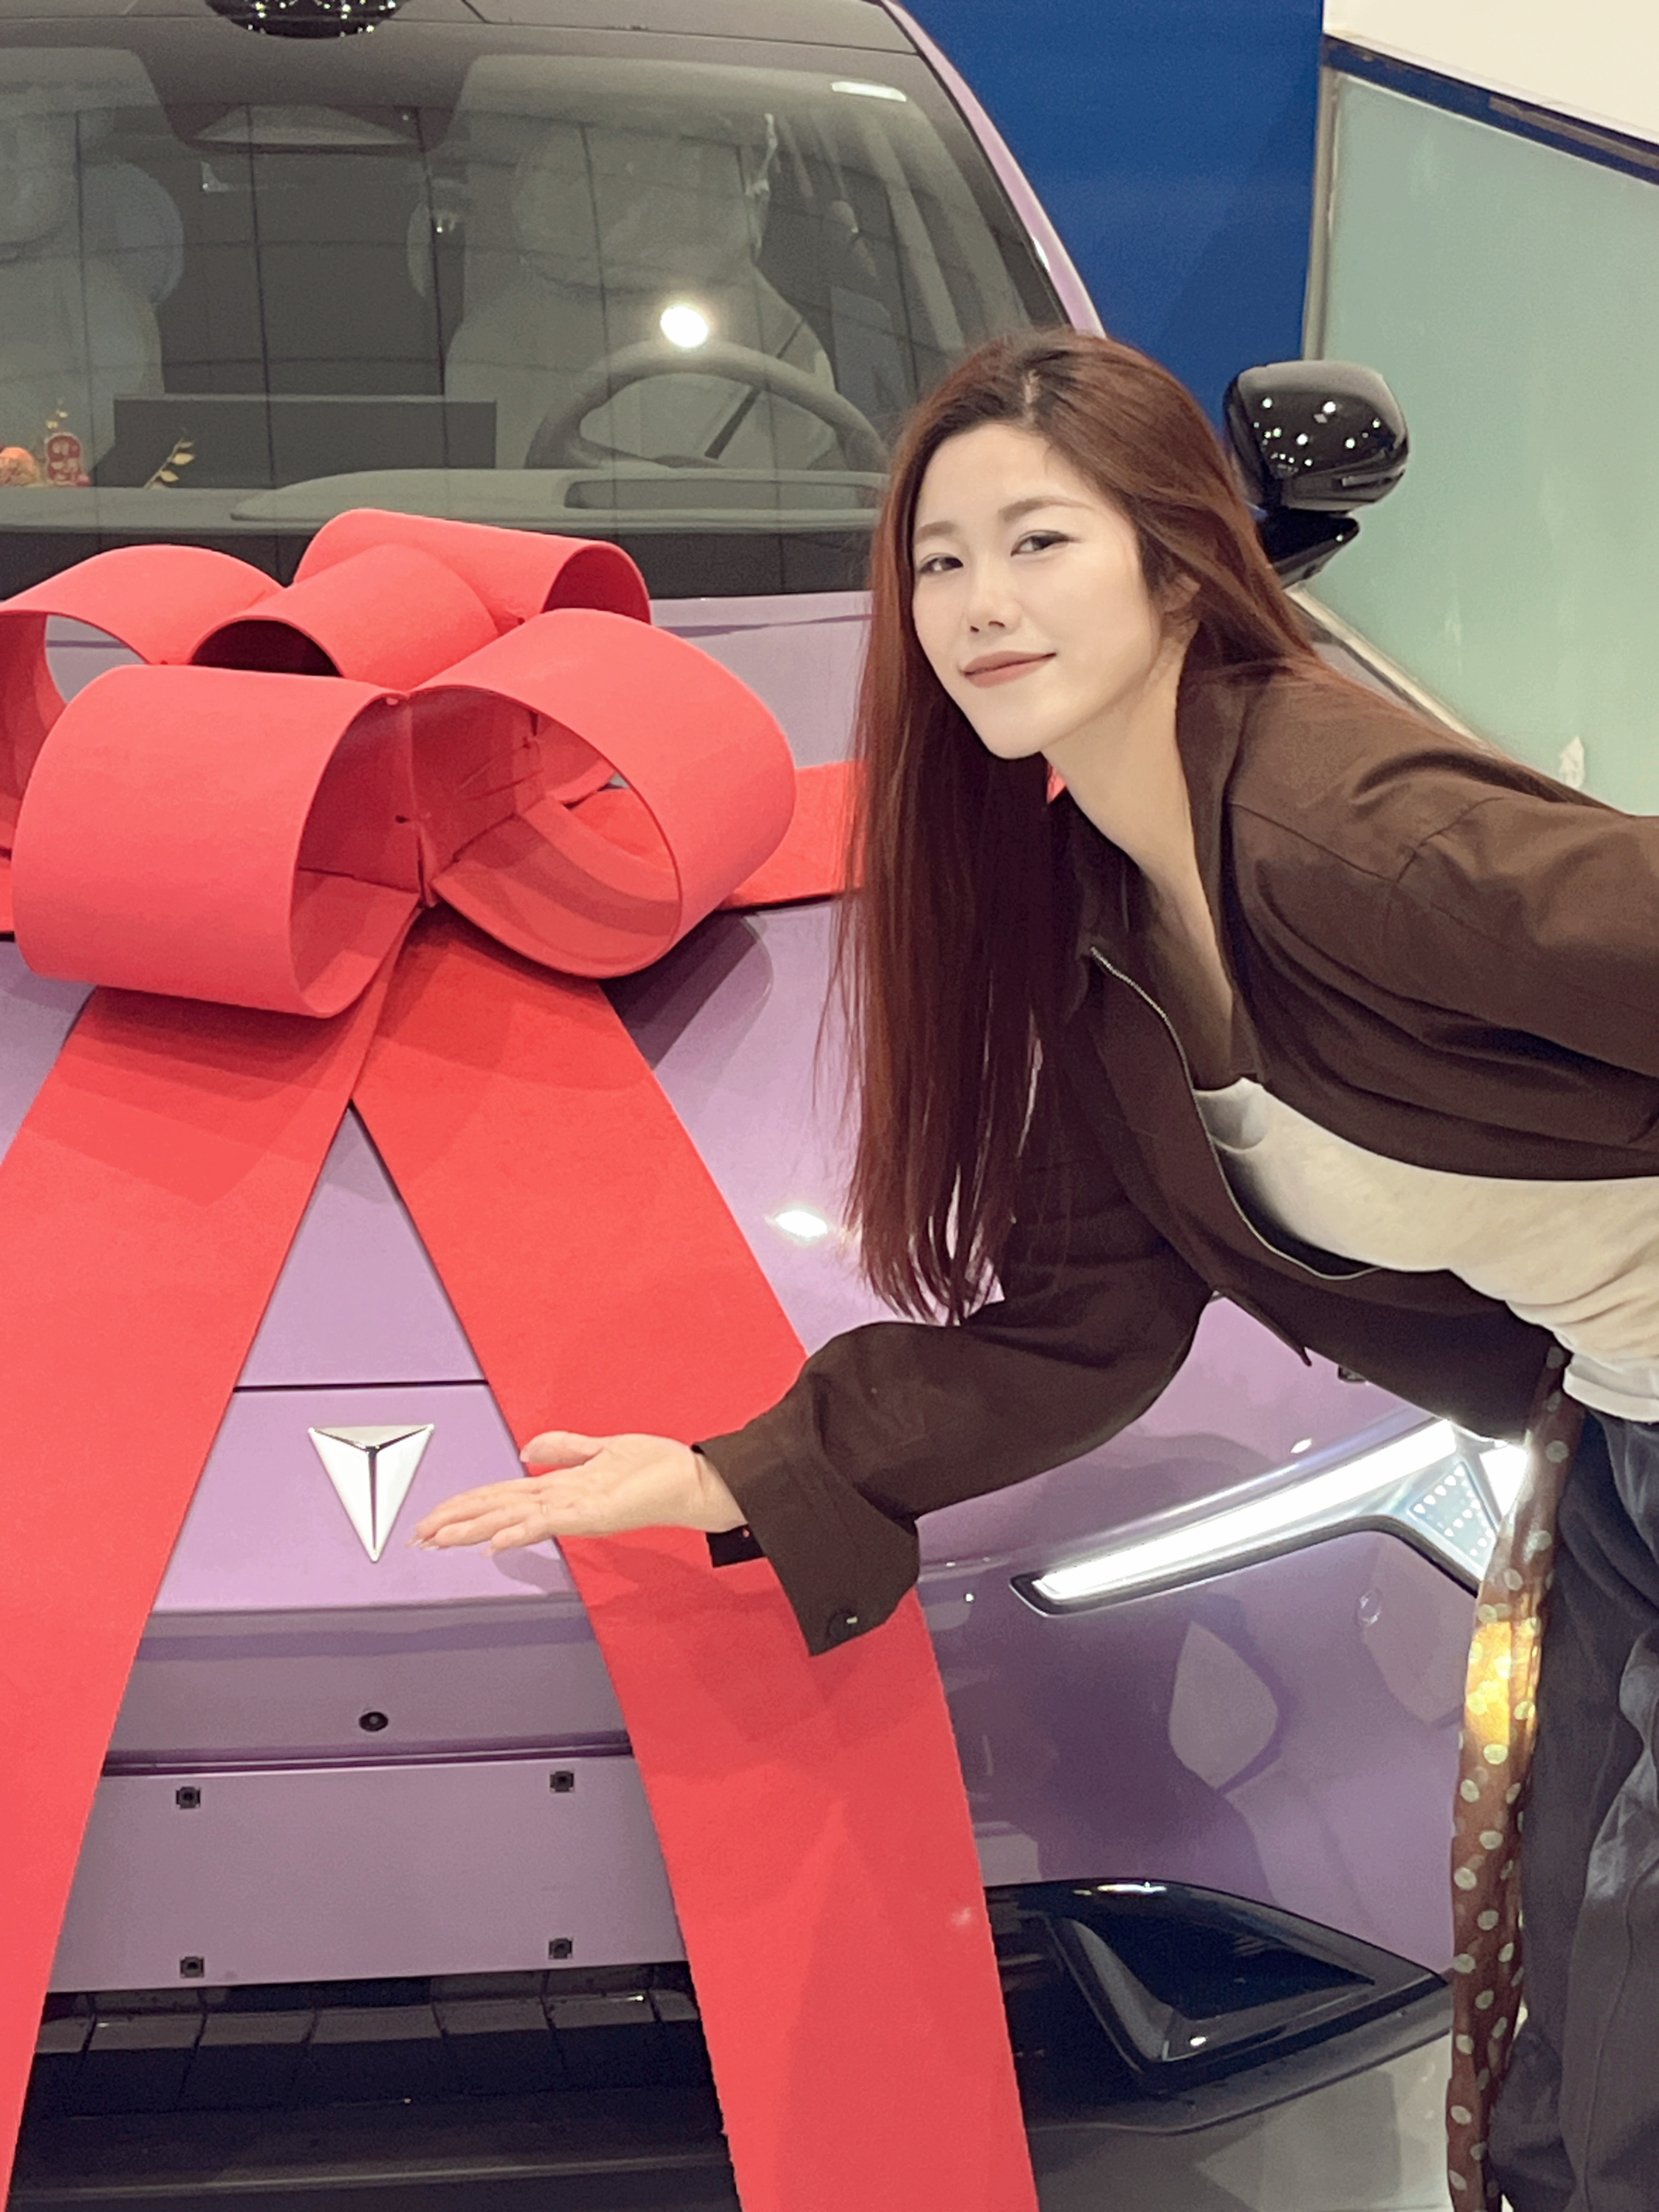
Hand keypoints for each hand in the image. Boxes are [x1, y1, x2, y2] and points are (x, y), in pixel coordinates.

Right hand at [410, 1430, 745, 1553]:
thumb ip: (563, 1447)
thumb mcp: (602, 1448)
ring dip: (474, 1529)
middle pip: (497, 1509)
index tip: (434, 1518)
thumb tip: (527, 1449)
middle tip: (420, 1538)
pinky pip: (550, 1521)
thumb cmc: (655, 1469)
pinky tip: (495, 1540)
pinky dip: (521, 1530)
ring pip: (512, 1518)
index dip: (465, 1504)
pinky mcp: (594, 1513)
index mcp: (560, 1487)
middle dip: (456, 1522)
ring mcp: (575, 1510)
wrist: (692, 1482)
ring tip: (440, 1539)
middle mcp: (561, 1502)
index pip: (501, 1495)